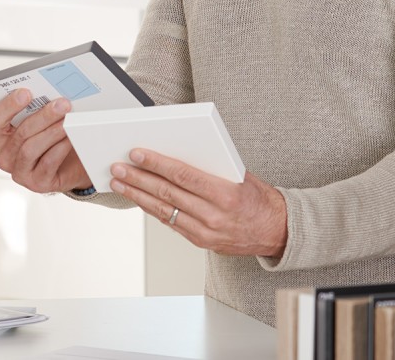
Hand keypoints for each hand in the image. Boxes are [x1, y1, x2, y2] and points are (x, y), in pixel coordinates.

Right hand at [0, 89, 91, 193]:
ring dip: (52, 131)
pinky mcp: (37, 183)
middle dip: (42, 116)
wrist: (70, 163)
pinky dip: (60, 148)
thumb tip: (9, 89)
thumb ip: (23, 104)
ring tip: (68, 120)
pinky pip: (47, 163)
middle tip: (61, 104)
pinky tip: (69, 138)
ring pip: (31, 148)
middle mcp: (4, 155)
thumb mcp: (35, 118)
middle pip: (19, 133)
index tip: (26, 92)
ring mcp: (19, 171)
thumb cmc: (48, 136)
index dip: (8, 105)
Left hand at [110, 149, 286, 257]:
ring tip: (120, 183)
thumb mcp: (239, 174)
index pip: (182, 174)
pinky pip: (171, 223)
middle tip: (118, 168)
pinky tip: (140, 199)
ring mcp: (205, 232)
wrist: (276, 231)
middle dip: (138, 179)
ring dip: (138, 196)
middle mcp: (213, 215)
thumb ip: (209, 167)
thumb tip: (175, 154)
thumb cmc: (259, 199)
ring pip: (163, 210)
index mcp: (225, 194)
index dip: (156, 163)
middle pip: (167, 192)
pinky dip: (153, 209)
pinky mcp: (200, 242)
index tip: (136, 153)